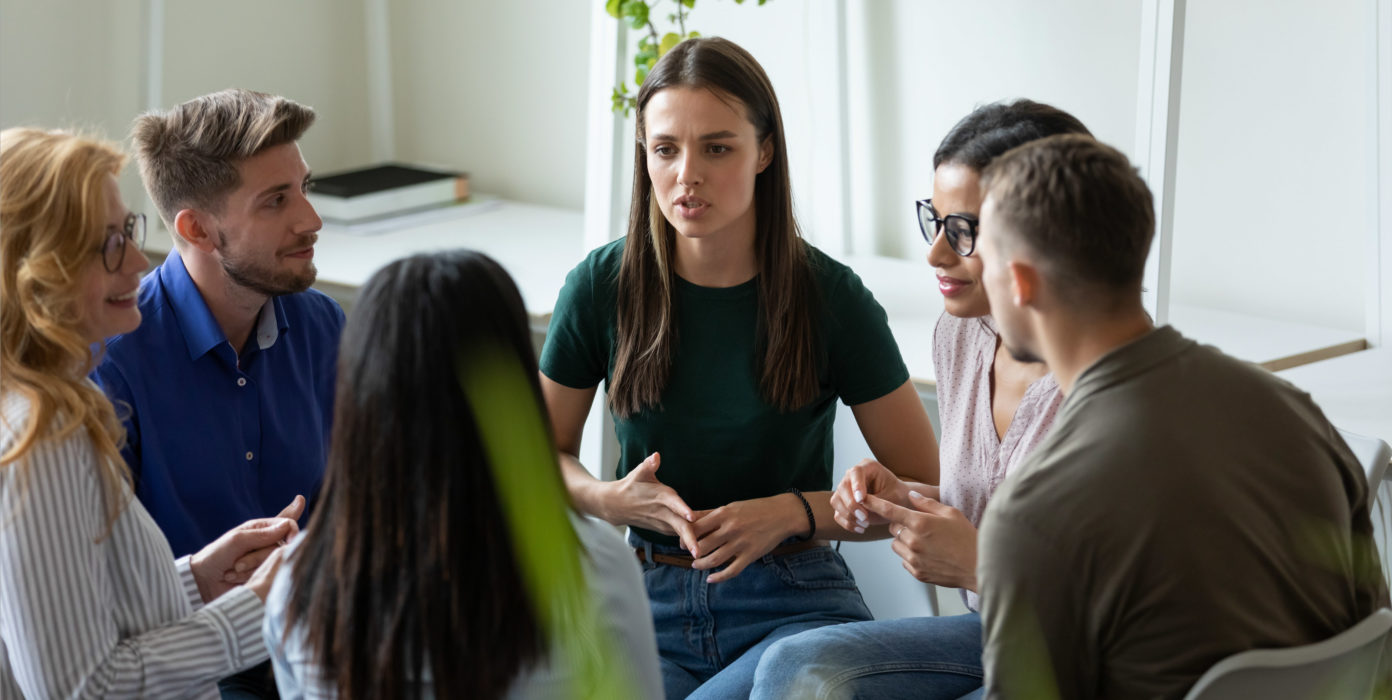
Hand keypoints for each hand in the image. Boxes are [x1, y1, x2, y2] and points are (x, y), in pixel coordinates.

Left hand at [189, 495, 303, 602]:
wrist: (203, 581)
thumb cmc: (216, 556)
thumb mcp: (237, 540)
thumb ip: (262, 534)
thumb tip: (288, 525)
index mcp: (261, 528)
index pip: (287, 524)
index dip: (292, 532)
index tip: (289, 542)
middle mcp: (266, 543)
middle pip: (281, 547)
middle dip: (258, 557)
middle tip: (238, 563)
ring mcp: (265, 560)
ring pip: (275, 562)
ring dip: (251, 568)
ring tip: (234, 570)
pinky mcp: (264, 575)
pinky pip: (269, 575)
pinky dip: (251, 577)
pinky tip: (236, 577)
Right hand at [601, 453, 697, 552]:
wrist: (616, 505)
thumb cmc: (631, 486)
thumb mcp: (638, 473)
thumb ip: (648, 465)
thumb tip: (656, 455)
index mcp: (660, 497)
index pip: (673, 503)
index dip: (682, 509)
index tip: (691, 516)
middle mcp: (663, 513)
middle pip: (678, 526)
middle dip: (689, 539)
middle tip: (699, 552)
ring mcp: (663, 523)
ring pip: (681, 533)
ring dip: (694, 540)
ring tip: (711, 548)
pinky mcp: (664, 529)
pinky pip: (680, 534)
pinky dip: (691, 539)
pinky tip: (706, 543)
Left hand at [690, 494, 801, 582]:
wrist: (782, 514)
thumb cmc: (754, 509)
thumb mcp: (731, 506)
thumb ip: (710, 514)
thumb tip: (688, 519)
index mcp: (724, 514)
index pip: (696, 528)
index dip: (685, 538)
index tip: (682, 543)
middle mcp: (730, 529)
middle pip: (702, 545)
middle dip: (692, 553)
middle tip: (688, 555)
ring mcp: (741, 543)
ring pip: (714, 559)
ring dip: (701, 565)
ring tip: (696, 565)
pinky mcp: (751, 555)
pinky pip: (732, 570)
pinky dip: (719, 577)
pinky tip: (710, 579)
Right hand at [831, 459, 909, 533]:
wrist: (898, 501)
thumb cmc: (898, 496)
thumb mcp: (893, 497)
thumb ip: (877, 501)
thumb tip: (860, 507)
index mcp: (868, 467)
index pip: (856, 472)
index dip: (856, 486)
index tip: (861, 500)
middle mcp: (853, 476)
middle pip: (842, 487)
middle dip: (852, 505)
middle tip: (865, 518)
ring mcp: (846, 488)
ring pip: (836, 500)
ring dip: (848, 515)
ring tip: (865, 525)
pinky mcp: (843, 502)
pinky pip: (838, 513)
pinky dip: (847, 523)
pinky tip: (860, 529)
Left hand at [861, 490, 979, 590]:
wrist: (978, 567)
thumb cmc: (968, 538)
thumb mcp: (951, 513)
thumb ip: (927, 504)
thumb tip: (910, 496)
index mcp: (921, 523)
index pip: (889, 511)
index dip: (874, 503)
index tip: (863, 499)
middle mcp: (913, 541)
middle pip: (892, 528)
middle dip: (900, 524)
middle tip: (919, 525)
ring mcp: (914, 559)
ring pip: (896, 545)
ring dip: (904, 540)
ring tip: (925, 541)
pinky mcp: (917, 573)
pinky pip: (904, 560)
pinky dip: (910, 555)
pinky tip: (928, 554)